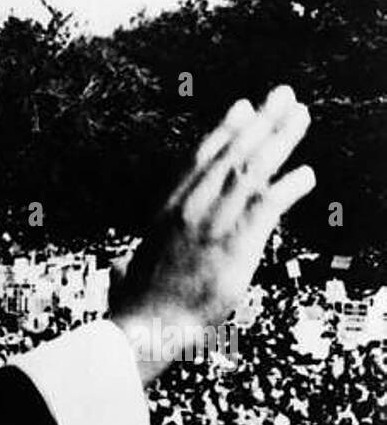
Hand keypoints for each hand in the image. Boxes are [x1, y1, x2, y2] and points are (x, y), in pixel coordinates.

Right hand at [111, 86, 314, 384]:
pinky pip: (268, 204)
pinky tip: (306, 177)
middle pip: (230, 154)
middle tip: (283, 96)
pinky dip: (289, 187)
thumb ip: (127, 267)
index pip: (199, 161)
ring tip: (301, 116)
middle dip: (260, 122)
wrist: (147, 328)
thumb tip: (119, 269)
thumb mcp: (128, 279)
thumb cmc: (135, 313)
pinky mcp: (236, 244)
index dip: (224, 131)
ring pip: (252, 169)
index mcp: (166, 214)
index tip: (242, 107)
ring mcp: (213, 224)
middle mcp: (190, 210)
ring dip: (280, 139)